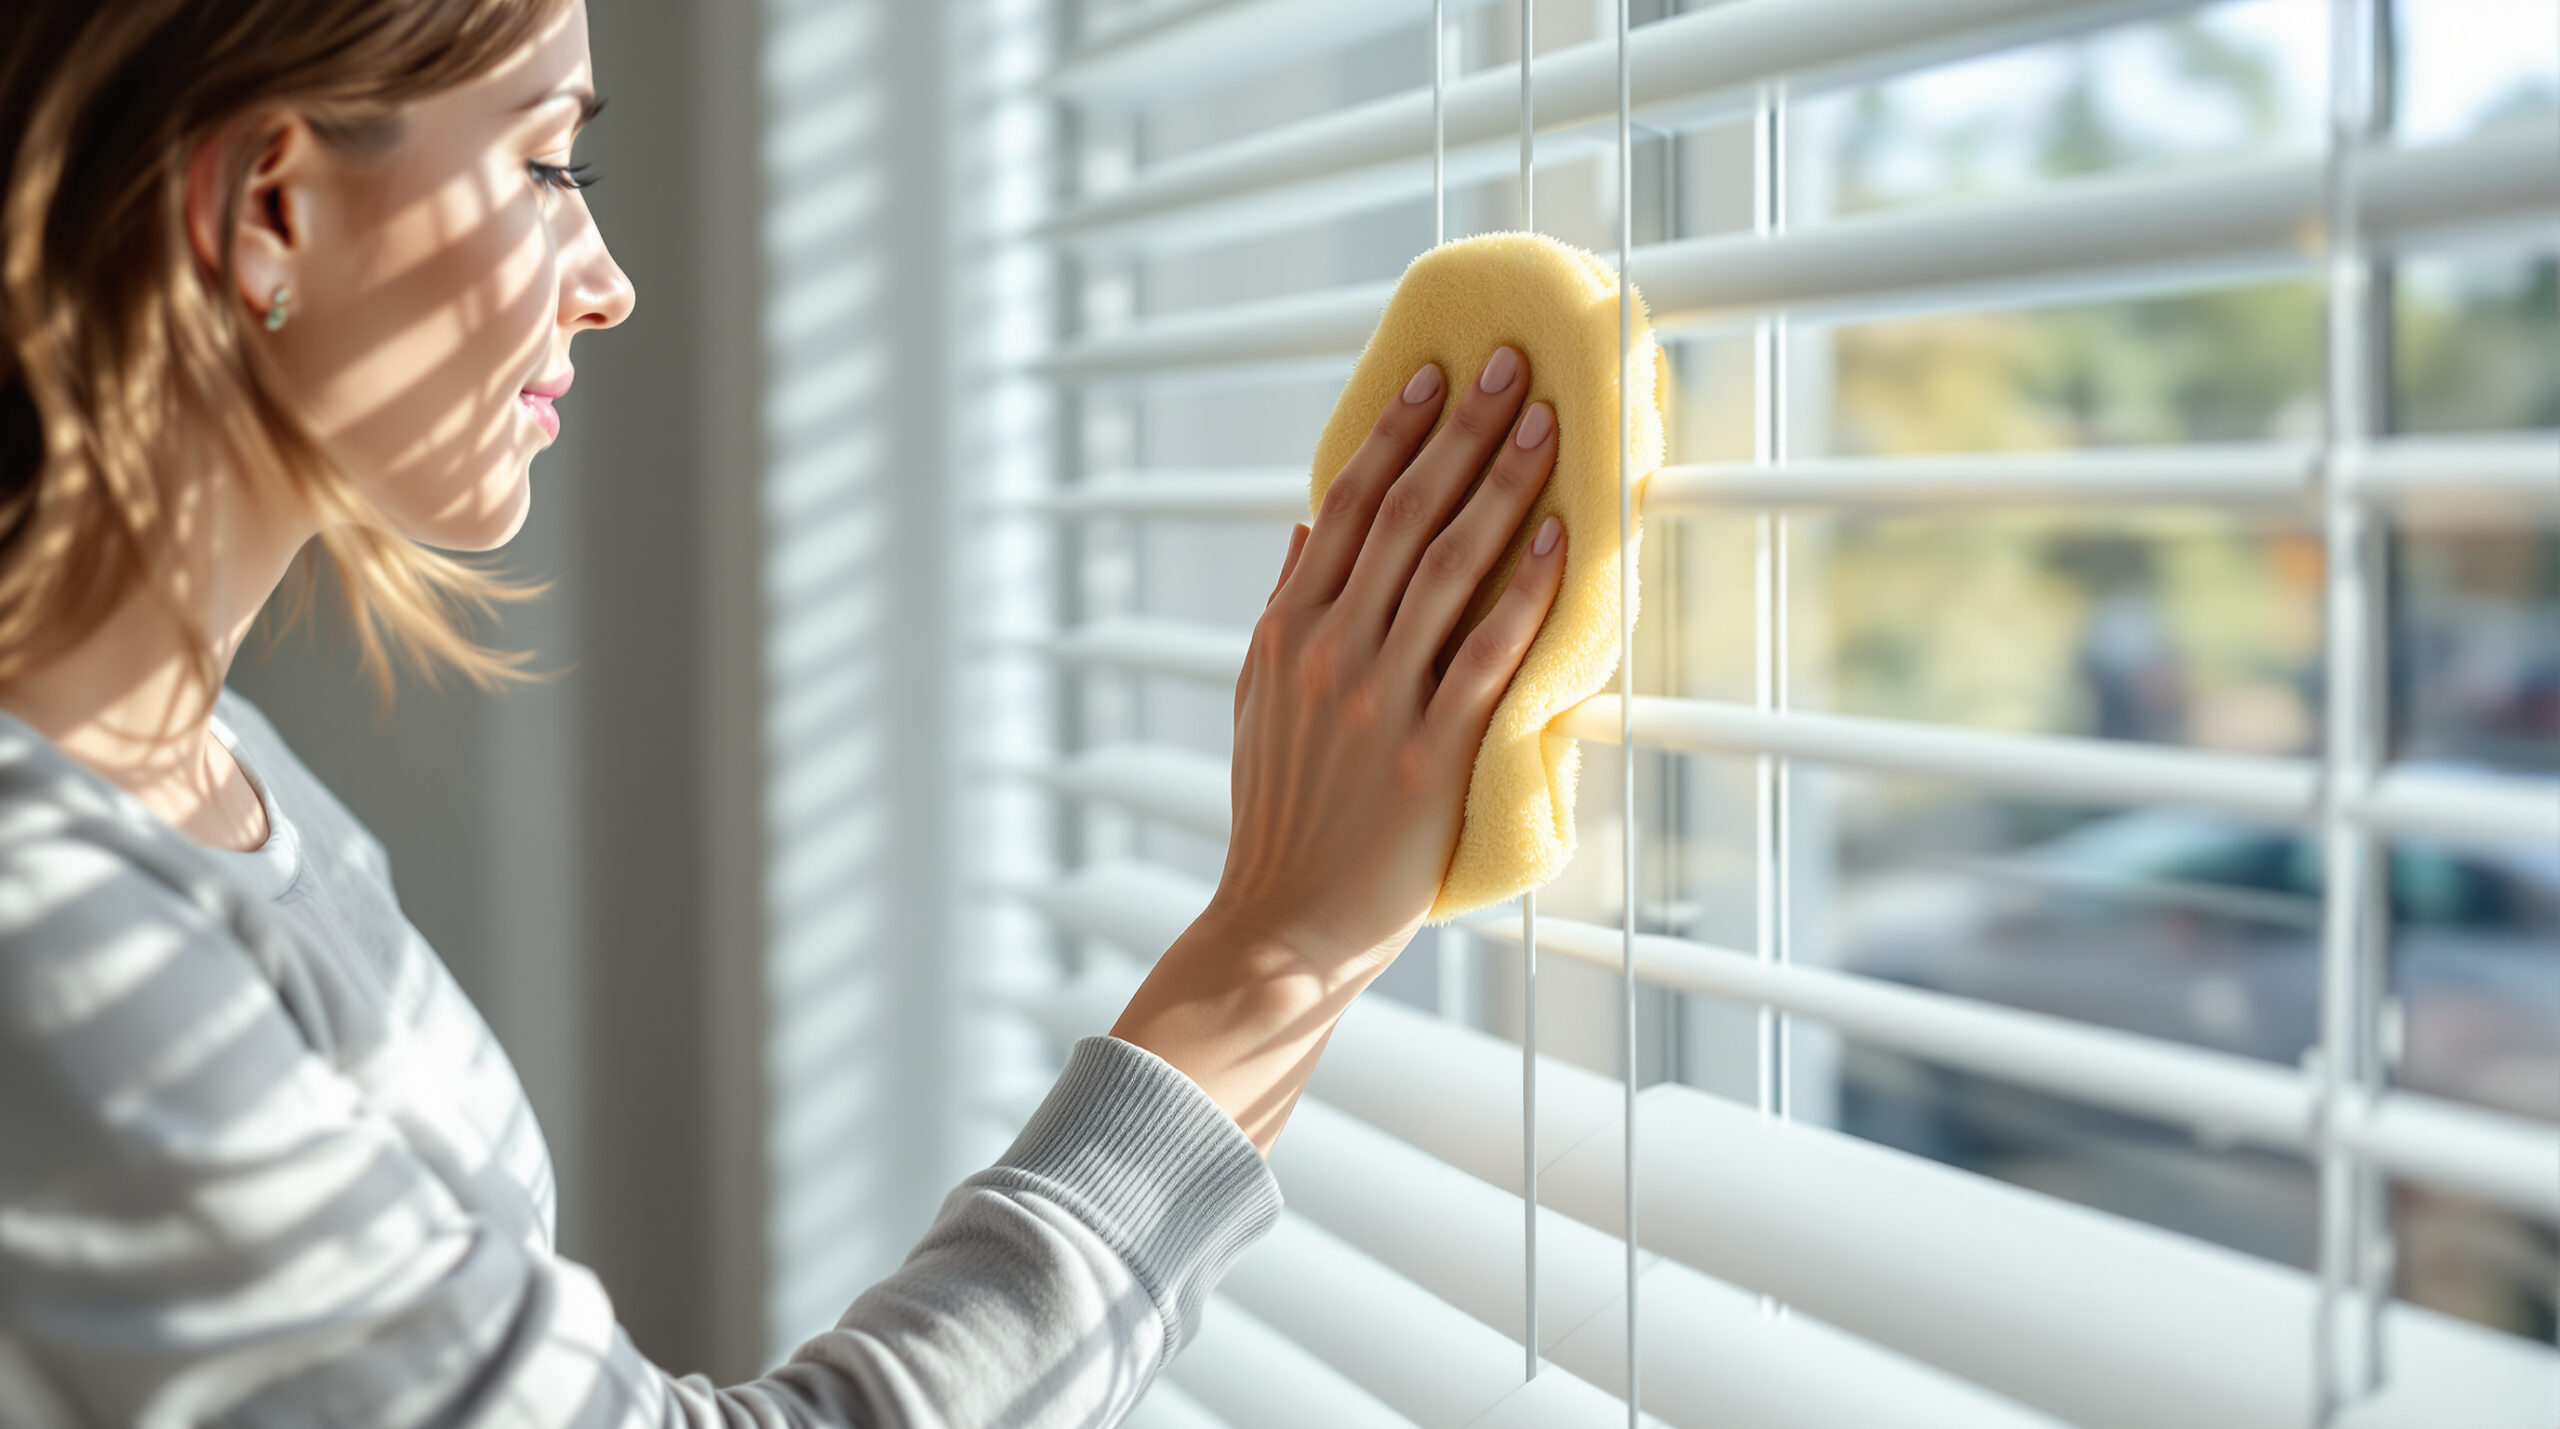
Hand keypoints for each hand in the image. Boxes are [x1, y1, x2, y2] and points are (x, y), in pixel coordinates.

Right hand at [1212, 345, 1568, 980]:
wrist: (1282, 926)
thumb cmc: (1279, 815)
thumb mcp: (1257, 701)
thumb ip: (1282, 609)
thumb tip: (1304, 525)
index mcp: (1287, 631)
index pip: (1344, 506)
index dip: (1394, 433)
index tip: (1433, 374)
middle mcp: (1330, 652)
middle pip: (1404, 515)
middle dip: (1463, 431)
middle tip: (1511, 365)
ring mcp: (1378, 702)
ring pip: (1449, 567)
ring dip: (1505, 486)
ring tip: (1549, 425)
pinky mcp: (1429, 755)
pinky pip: (1488, 656)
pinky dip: (1527, 593)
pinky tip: (1562, 542)